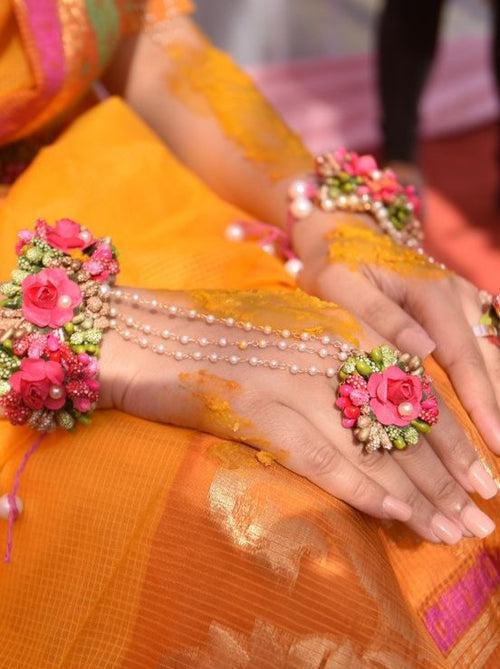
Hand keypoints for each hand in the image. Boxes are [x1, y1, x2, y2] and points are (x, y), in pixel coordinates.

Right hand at [99, 287, 496, 543]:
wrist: (147, 335)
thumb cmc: (221, 337)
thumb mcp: (293, 335)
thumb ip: (340, 362)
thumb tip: (388, 413)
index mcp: (341, 326)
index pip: (414, 389)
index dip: (452, 437)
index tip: (482, 475)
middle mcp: (328, 349)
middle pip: (403, 422)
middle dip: (447, 476)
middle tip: (477, 517)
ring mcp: (294, 378)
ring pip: (371, 445)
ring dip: (416, 495)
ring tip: (451, 530)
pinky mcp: (259, 408)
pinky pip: (321, 457)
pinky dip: (360, 488)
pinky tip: (392, 515)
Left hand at [294, 212, 499, 455]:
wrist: (344, 231)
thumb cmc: (334, 263)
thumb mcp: (339, 283)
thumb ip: (377, 315)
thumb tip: (423, 349)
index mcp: (429, 292)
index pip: (463, 356)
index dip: (480, 402)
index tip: (495, 445)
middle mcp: (456, 296)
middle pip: (489, 361)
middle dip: (497, 413)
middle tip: (496, 471)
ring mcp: (464, 300)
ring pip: (493, 355)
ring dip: (497, 400)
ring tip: (499, 448)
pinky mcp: (460, 308)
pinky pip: (486, 346)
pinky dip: (490, 380)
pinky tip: (492, 412)